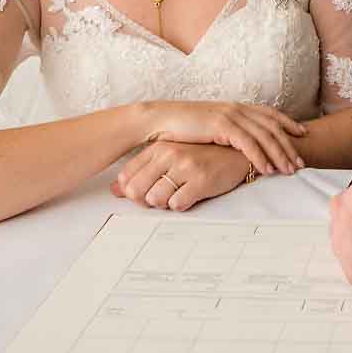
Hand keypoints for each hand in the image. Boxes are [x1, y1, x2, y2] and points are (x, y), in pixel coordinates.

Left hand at [113, 141, 253, 210]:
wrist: (237, 154)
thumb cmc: (201, 157)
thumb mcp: (169, 159)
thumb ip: (141, 173)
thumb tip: (114, 190)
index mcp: (158, 148)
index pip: (126, 177)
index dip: (133, 192)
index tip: (146, 192)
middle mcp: (169, 154)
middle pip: (136, 191)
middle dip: (146, 200)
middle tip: (162, 197)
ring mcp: (186, 166)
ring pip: (155, 199)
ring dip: (165, 203)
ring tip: (178, 194)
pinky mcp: (201, 180)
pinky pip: (177, 204)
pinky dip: (181, 205)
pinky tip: (190, 195)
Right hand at [138, 100, 307, 177]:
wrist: (159, 119)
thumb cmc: (181, 127)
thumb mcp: (210, 126)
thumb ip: (227, 131)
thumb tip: (237, 143)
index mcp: (236, 107)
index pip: (270, 114)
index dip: (288, 123)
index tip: (302, 134)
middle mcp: (237, 108)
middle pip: (273, 127)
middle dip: (289, 145)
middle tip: (301, 162)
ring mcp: (230, 115)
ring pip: (265, 136)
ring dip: (279, 154)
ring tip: (289, 170)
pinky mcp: (221, 125)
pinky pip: (248, 144)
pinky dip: (260, 157)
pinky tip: (267, 170)